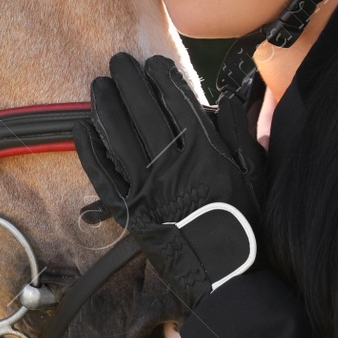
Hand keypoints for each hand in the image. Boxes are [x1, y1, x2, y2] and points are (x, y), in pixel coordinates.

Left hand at [74, 53, 265, 310]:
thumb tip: (229, 100)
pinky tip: (81, 127)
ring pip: (119, 136)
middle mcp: (172, 164)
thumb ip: (242, 134)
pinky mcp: (129, 211)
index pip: (178, 103)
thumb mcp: (256, 175)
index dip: (162, 79)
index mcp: (205, 152)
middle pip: (144, 112)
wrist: (226, 276)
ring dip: (106, 106)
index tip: (153, 64)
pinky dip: (89, 150)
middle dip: (129, 82)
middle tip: (118, 62)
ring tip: (100, 85)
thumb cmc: (245, 224)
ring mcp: (147, 187)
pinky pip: (102, 174)